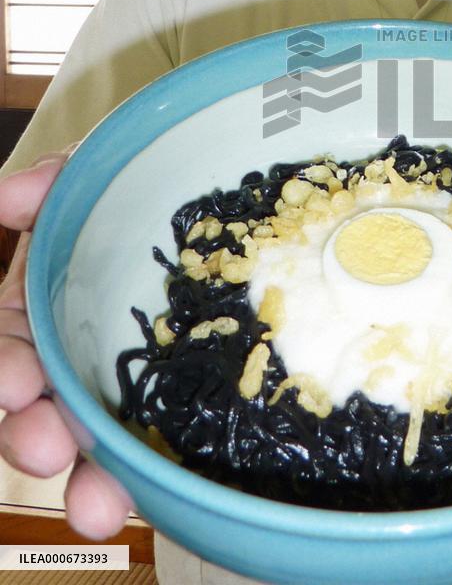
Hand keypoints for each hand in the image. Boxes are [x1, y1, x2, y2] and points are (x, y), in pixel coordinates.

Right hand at [0, 155, 132, 538]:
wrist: (199, 198)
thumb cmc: (134, 191)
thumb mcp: (88, 178)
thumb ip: (47, 184)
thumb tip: (5, 196)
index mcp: (35, 306)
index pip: (3, 348)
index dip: (1, 369)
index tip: (15, 385)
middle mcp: (65, 352)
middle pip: (34, 406)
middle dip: (32, 435)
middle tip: (46, 449)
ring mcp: (116, 381)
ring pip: (89, 438)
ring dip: (88, 475)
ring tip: (101, 506)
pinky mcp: (169, 400)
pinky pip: (152, 442)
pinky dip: (146, 472)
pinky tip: (160, 495)